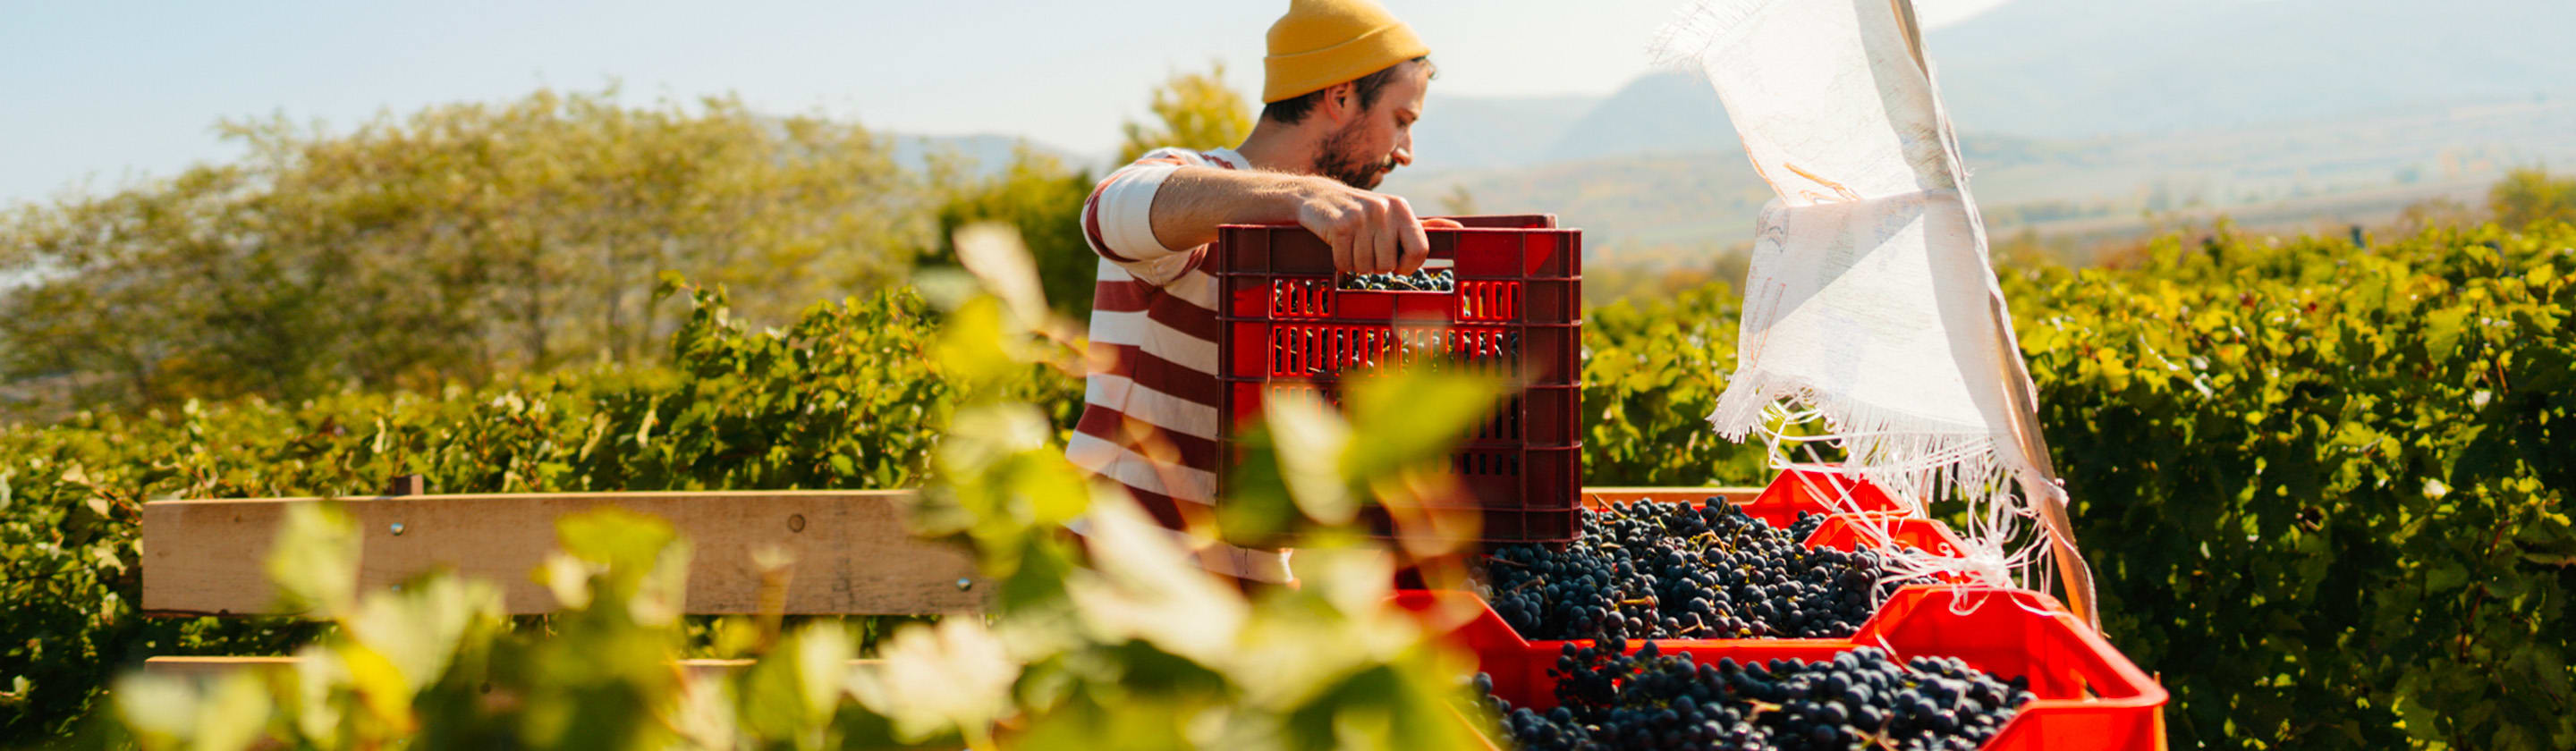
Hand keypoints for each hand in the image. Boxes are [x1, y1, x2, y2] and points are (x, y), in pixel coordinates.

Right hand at [1293, 179, 1458, 274]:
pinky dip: (1340, 261)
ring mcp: (1362, 216)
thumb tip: (1459, 230)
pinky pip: (1345, 263)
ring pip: (1366, 267)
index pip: (1420, 251)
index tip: (1395, 263)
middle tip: (1364, 248)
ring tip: (1351, 244)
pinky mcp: (1340, 225)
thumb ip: (1424, 226)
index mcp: (1402, 208)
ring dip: (1356, 264)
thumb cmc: (1361, 213)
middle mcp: (1385, 209)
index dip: (1407, 266)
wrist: (1317, 197)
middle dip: (1374, 265)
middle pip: (1388, 265)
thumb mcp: (1393, 215)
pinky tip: (1337, 244)